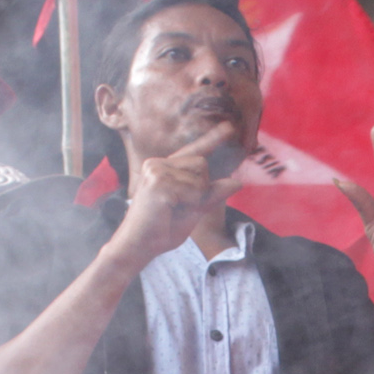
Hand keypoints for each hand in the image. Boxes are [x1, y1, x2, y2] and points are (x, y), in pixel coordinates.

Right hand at [119, 121, 243, 260]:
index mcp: (164, 167)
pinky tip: (170, 212)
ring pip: (200, 178)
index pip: (193, 151)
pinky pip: (194, 191)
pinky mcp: (159, 183)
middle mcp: (158, 163)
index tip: (229, 127)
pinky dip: (190, 204)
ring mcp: (156, 170)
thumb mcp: (193, 209)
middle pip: (202, 164)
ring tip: (173, 210)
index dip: (213, 139)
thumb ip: (211, 193)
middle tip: (181, 208)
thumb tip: (237, 182)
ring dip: (195, 199)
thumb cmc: (161, 230)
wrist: (136, 246)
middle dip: (201, 189)